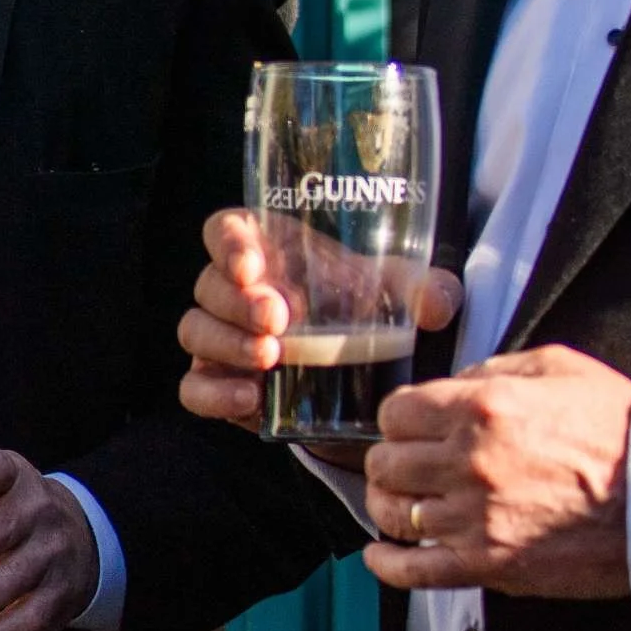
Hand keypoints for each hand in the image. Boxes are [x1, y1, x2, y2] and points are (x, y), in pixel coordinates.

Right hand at [178, 208, 463, 427]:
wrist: (359, 376)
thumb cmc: (367, 309)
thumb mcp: (402, 295)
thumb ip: (426, 291)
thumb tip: (436, 304)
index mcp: (267, 250)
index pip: (225, 229)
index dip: (229, 243)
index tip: (253, 266)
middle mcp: (234, 290)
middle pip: (209, 284)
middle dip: (238, 301)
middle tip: (278, 319)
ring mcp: (221, 339)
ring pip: (195, 332)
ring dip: (227, 344)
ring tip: (270, 359)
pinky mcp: (219, 385)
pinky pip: (193, 389)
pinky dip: (213, 394)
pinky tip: (249, 400)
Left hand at [362, 346, 630, 600]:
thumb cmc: (619, 431)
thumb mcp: (559, 367)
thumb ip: (496, 369)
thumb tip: (456, 383)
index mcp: (483, 408)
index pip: (396, 412)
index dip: (399, 417)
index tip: (409, 425)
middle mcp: (469, 462)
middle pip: (385, 462)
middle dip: (391, 459)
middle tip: (405, 462)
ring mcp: (474, 518)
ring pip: (392, 513)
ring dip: (389, 505)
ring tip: (399, 502)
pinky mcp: (489, 565)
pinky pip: (415, 571)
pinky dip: (387, 565)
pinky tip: (381, 556)